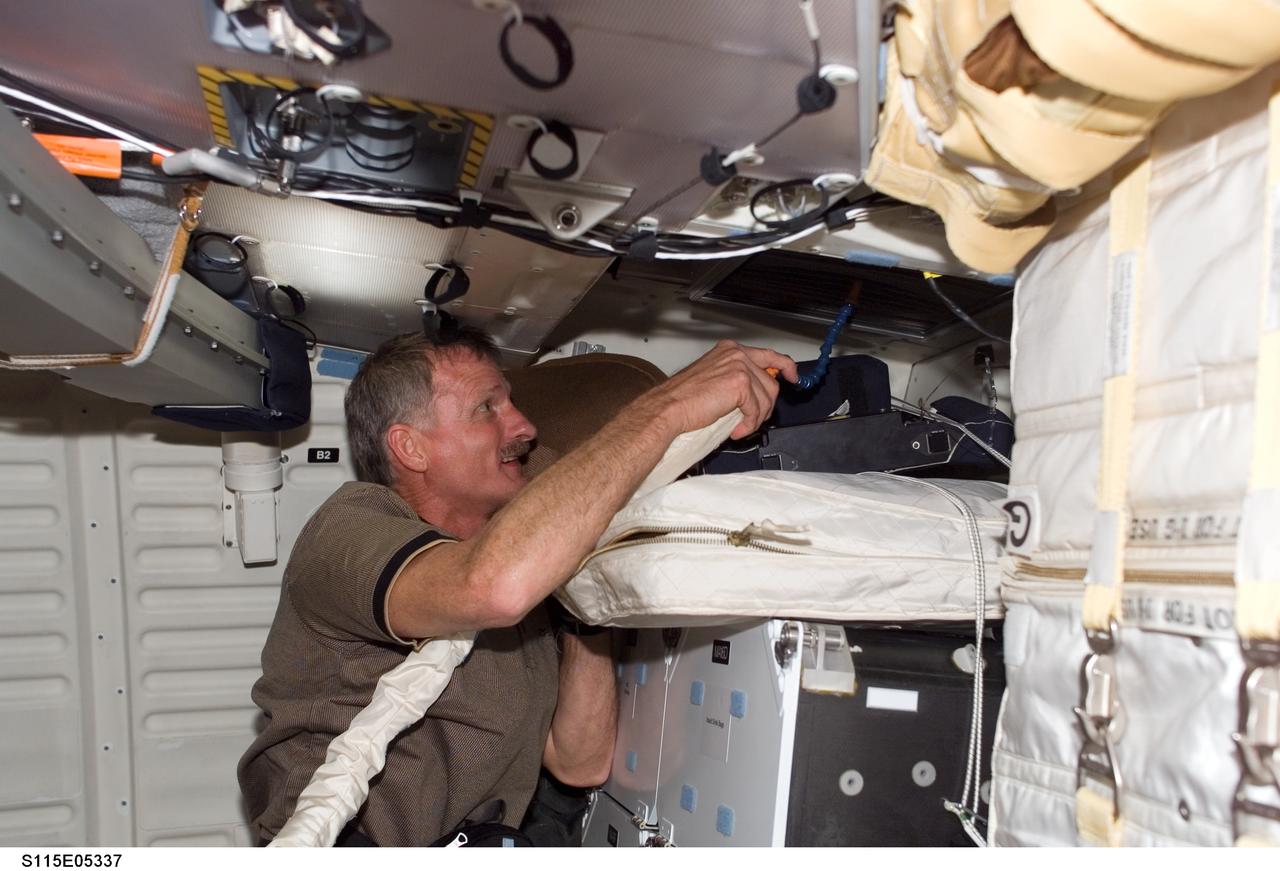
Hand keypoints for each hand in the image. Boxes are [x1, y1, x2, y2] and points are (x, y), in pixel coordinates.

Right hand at [641, 340, 798, 439]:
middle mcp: (737, 353)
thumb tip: (758, 393)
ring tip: (739, 427)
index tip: (793, 377)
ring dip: (756, 418)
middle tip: (753, 420)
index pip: (768, 355)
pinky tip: (735, 430)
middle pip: (771, 382)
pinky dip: (749, 425)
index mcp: (730, 350)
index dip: (785, 367)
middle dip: (766, 406)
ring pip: (767, 398)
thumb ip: (737, 379)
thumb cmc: (683, 399)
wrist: (668, 408)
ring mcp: (740, 366)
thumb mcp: (715, 380)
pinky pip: (756, 410)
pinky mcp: (741, 383)